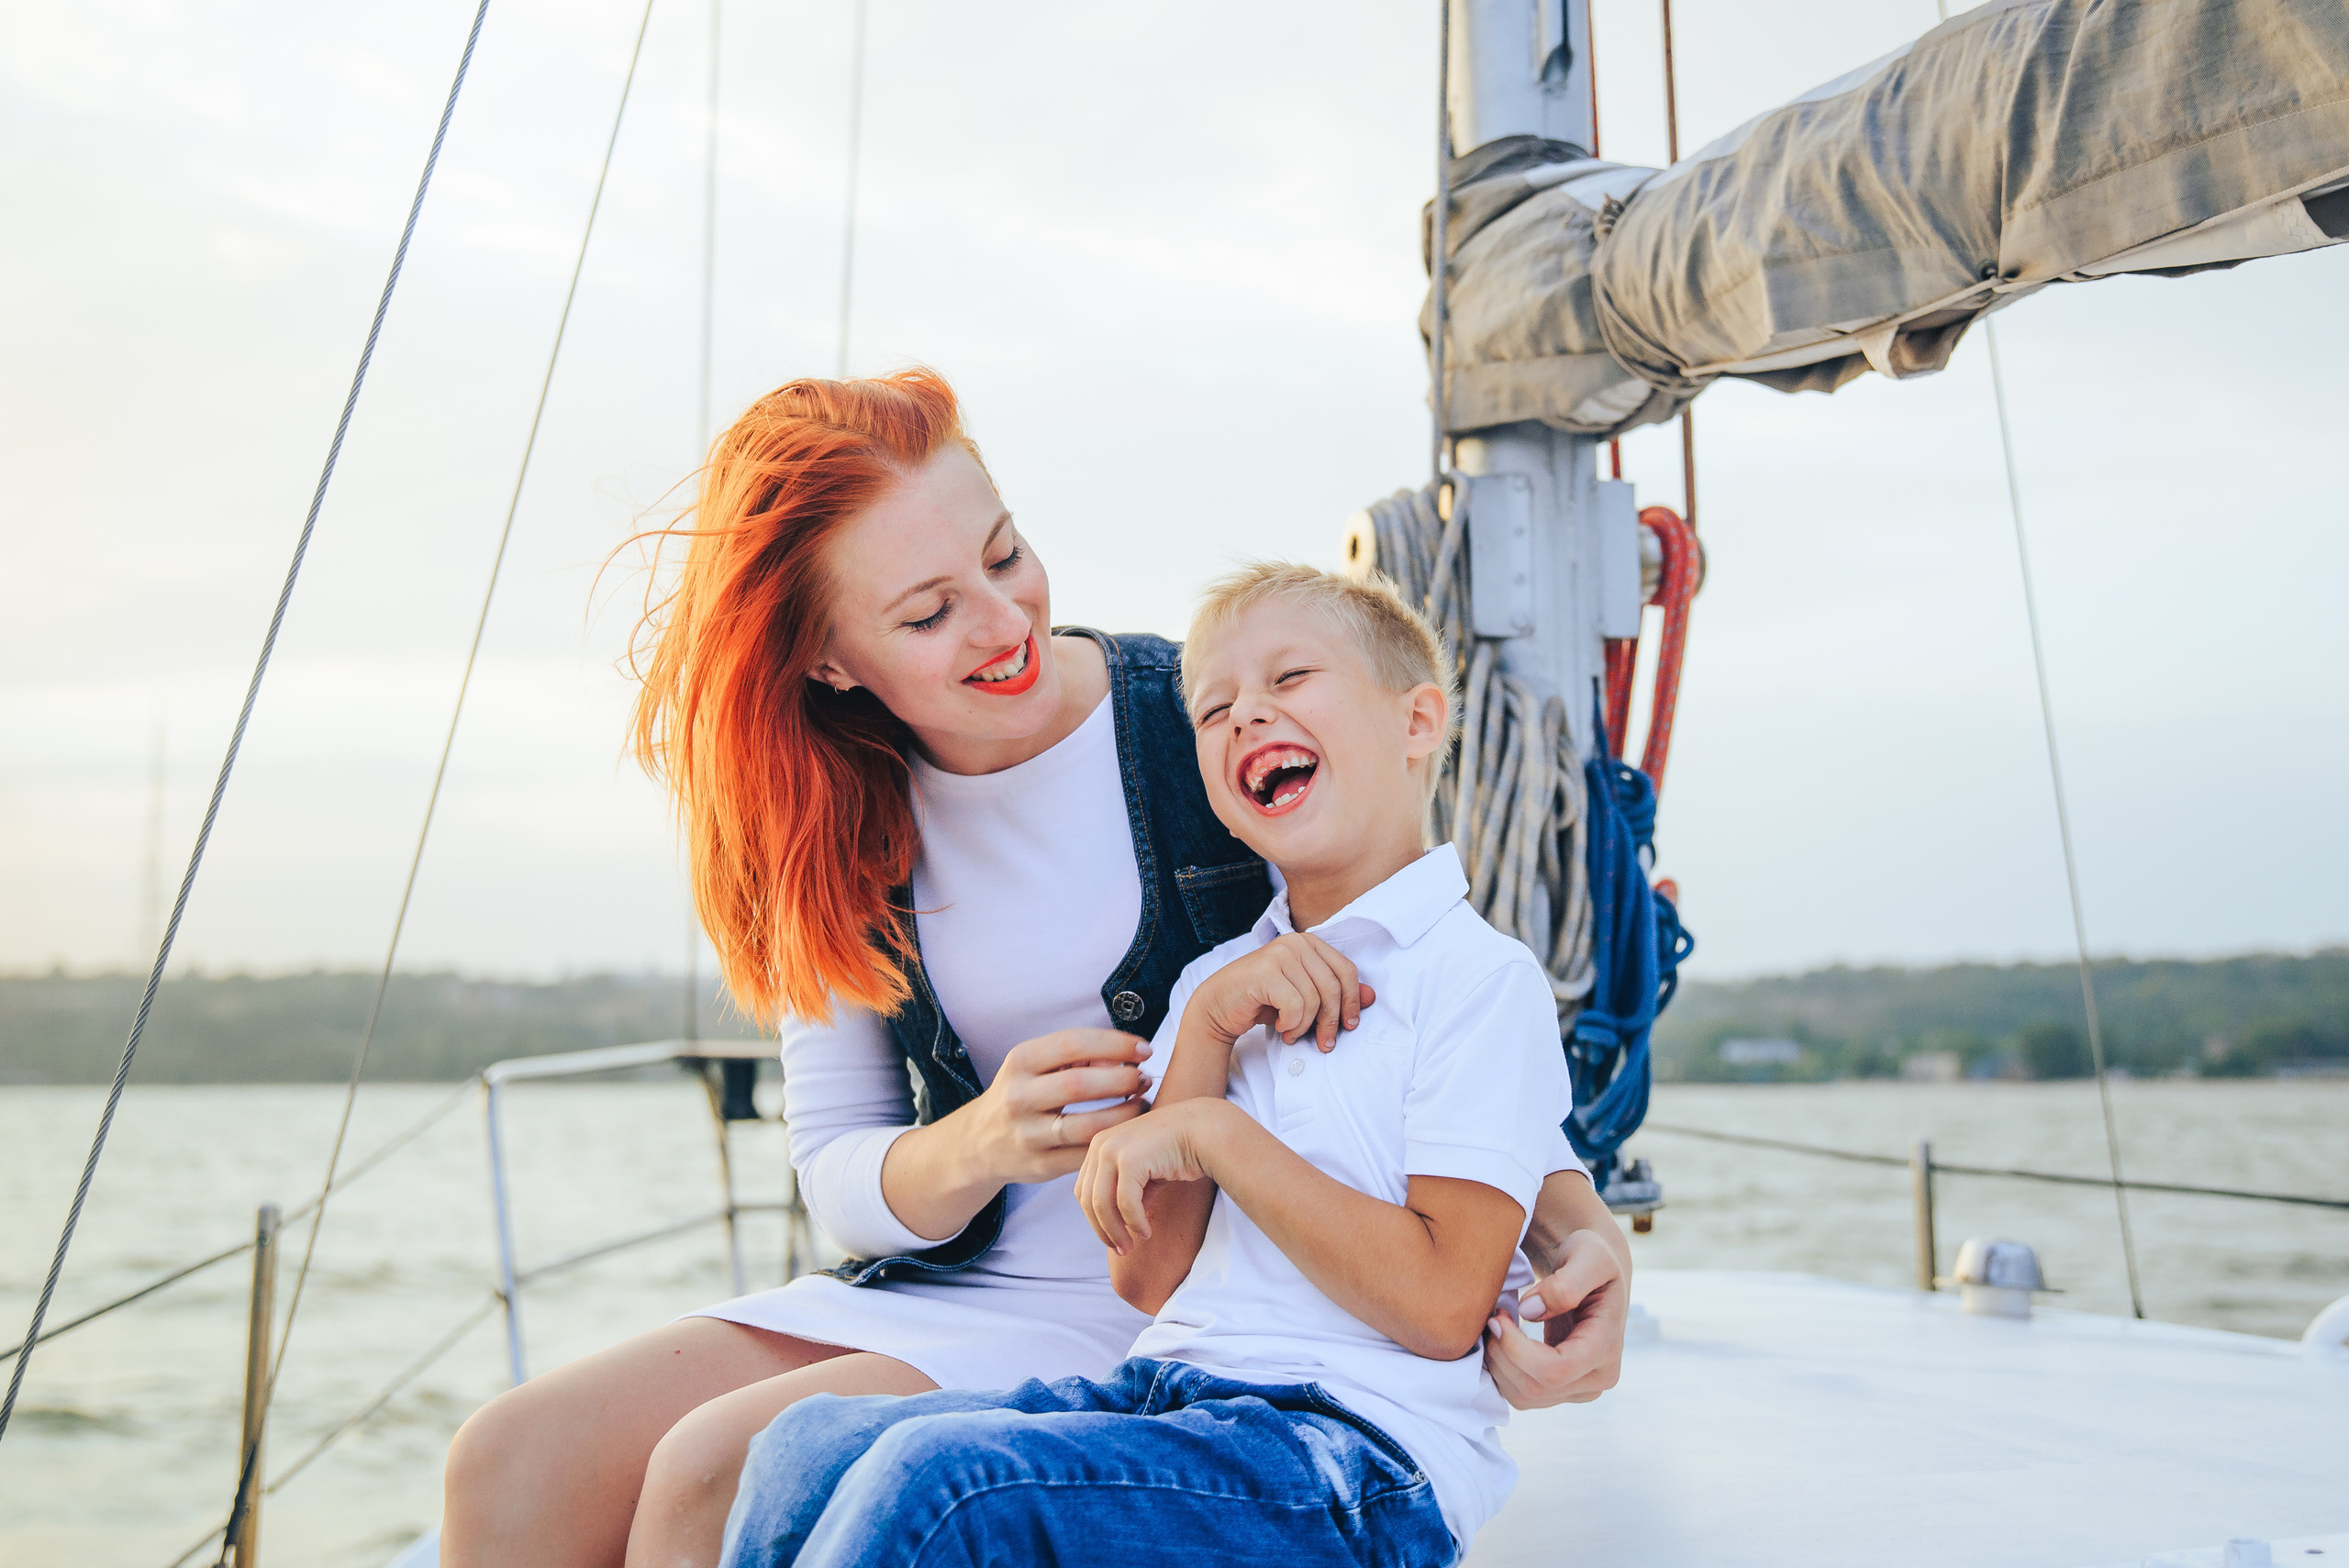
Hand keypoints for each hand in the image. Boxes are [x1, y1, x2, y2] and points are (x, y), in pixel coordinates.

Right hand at [960, 1028, 1150, 1185]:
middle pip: (1080, 1085)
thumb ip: (1078, 1055)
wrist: (979, 1143)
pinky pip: (1087, 1155)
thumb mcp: (1036, 1065)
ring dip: (1125, 1114)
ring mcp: (1028, 1135)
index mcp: (1020, 1061)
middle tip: (1145, 1079)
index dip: (1115, 1044)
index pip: (1073, 1043)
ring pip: (1087, 1126)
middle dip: (1123, 1079)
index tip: (1144, 1049)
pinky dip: (1113, 1142)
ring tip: (1143, 1104)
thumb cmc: (1024, 1093)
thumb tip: (1126, 1054)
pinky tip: (1127, 1131)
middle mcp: (1018, 1097)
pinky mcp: (1040, 1166)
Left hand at [1074, 1098, 1231, 1253]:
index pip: (1084, 1191)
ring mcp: (1112, 1150)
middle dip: (1103, 1231)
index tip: (1112, 1239)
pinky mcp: (1130, 1160)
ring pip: (1102, 1205)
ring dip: (1116, 1232)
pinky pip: (1125, 1203)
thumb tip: (1117, 1226)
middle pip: (1088, 1200)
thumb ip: (1126, 1194)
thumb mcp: (1144, 1173)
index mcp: (1099, 1145)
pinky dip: (1134, 1223)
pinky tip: (1146, 1233)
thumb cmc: (1177, 1151)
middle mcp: (1100, 1144)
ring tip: (1130, 1247)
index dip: (1095, 1220)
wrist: (1204, 1130)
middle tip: (1121, 1250)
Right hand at [1187, 933, 1374, 1051]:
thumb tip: (1370, 997)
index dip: (1352, 1002)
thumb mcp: (1304, 996)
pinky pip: (1295, 1006)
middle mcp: (1295, 943)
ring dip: (1305, 1026)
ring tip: (1292, 1033)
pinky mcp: (1265, 971)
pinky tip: (1280, 1028)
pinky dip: (1290, 1024)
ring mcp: (1279, 954)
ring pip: (1314, 1000)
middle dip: (1331, 1021)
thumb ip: (1335, 993)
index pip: (1347, 971)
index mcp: (1309, 942)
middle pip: (1333, 987)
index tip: (1348, 1026)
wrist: (1218, 1005)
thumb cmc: (1262, 1001)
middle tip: (1323, 1043)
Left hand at [1482, 1227, 1628, 1407]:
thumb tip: (1529, 1311)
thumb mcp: (1588, 1256)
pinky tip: (1500, 1341)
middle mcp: (1598, 1378)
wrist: (1594, 1272)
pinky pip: (1521, 1395)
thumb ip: (1565, 1283)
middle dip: (1501, 1355)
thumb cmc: (1592, 1257)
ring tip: (1495, 1327)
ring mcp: (1580, 1389)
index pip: (1555, 1370)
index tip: (1498, 1316)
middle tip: (1492, 1318)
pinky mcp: (1561, 1390)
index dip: (1516, 1349)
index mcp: (1608, 1348)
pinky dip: (1501, 1372)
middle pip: (1535, 1388)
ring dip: (1497, 1365)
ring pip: (1524, 1397)